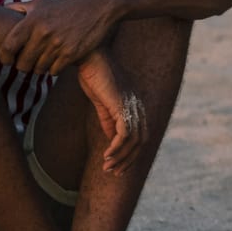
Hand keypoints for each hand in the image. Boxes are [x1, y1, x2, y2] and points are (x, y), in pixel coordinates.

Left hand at [0, 0, 120, 73]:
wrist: (99, 6)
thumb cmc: (66, 5)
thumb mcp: (41, 3)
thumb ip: (19, 8)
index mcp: (32, 21)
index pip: (8, 47)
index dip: (4, 57)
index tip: (7, 60)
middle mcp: (43, 33)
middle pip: (22, 63)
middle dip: (23, 65)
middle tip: (27, 62)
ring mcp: (58, 45)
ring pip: (38, 69)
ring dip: (39, 68)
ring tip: (43, 60)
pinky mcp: (72, 54)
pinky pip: (54, 71)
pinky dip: (53, 69)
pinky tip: (57, 61)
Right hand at [77, 50, 146, 175]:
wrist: (90, 57)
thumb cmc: (94, 75)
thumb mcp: (103, 102)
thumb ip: (109, 119)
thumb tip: (112, 138)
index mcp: (136, 106)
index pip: (140, 136)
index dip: (131, 154)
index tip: (117, 167)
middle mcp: (139, 107)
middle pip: (141, 141)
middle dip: (128, 160)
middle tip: (114, 173)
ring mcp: (132, 106)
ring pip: (134, 141)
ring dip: (121, 157)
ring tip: (107, 167)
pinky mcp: (122, 106)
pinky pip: (124, 134)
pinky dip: (117, 148)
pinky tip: (106, 155)